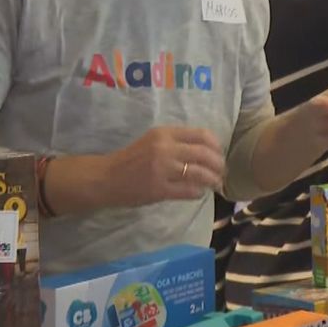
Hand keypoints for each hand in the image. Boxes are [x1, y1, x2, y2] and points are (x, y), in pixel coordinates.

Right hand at [102, 126, 225, 206]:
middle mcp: (165, 148)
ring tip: (215, 184)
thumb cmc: (131, 159)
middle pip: (205, 154)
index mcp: (165, 133)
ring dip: (212, 180)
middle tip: (221, 172)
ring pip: (200, 173)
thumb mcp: (153, 141)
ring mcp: (163, 169)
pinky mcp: (159, 189)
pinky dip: (198, 192)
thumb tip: (207, 150)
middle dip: (219, 165)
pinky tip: (198, 193)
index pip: (202, 135)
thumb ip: (176, 142)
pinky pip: (189, 190)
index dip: (217, 146)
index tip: (219, 154)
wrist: (106, 178)